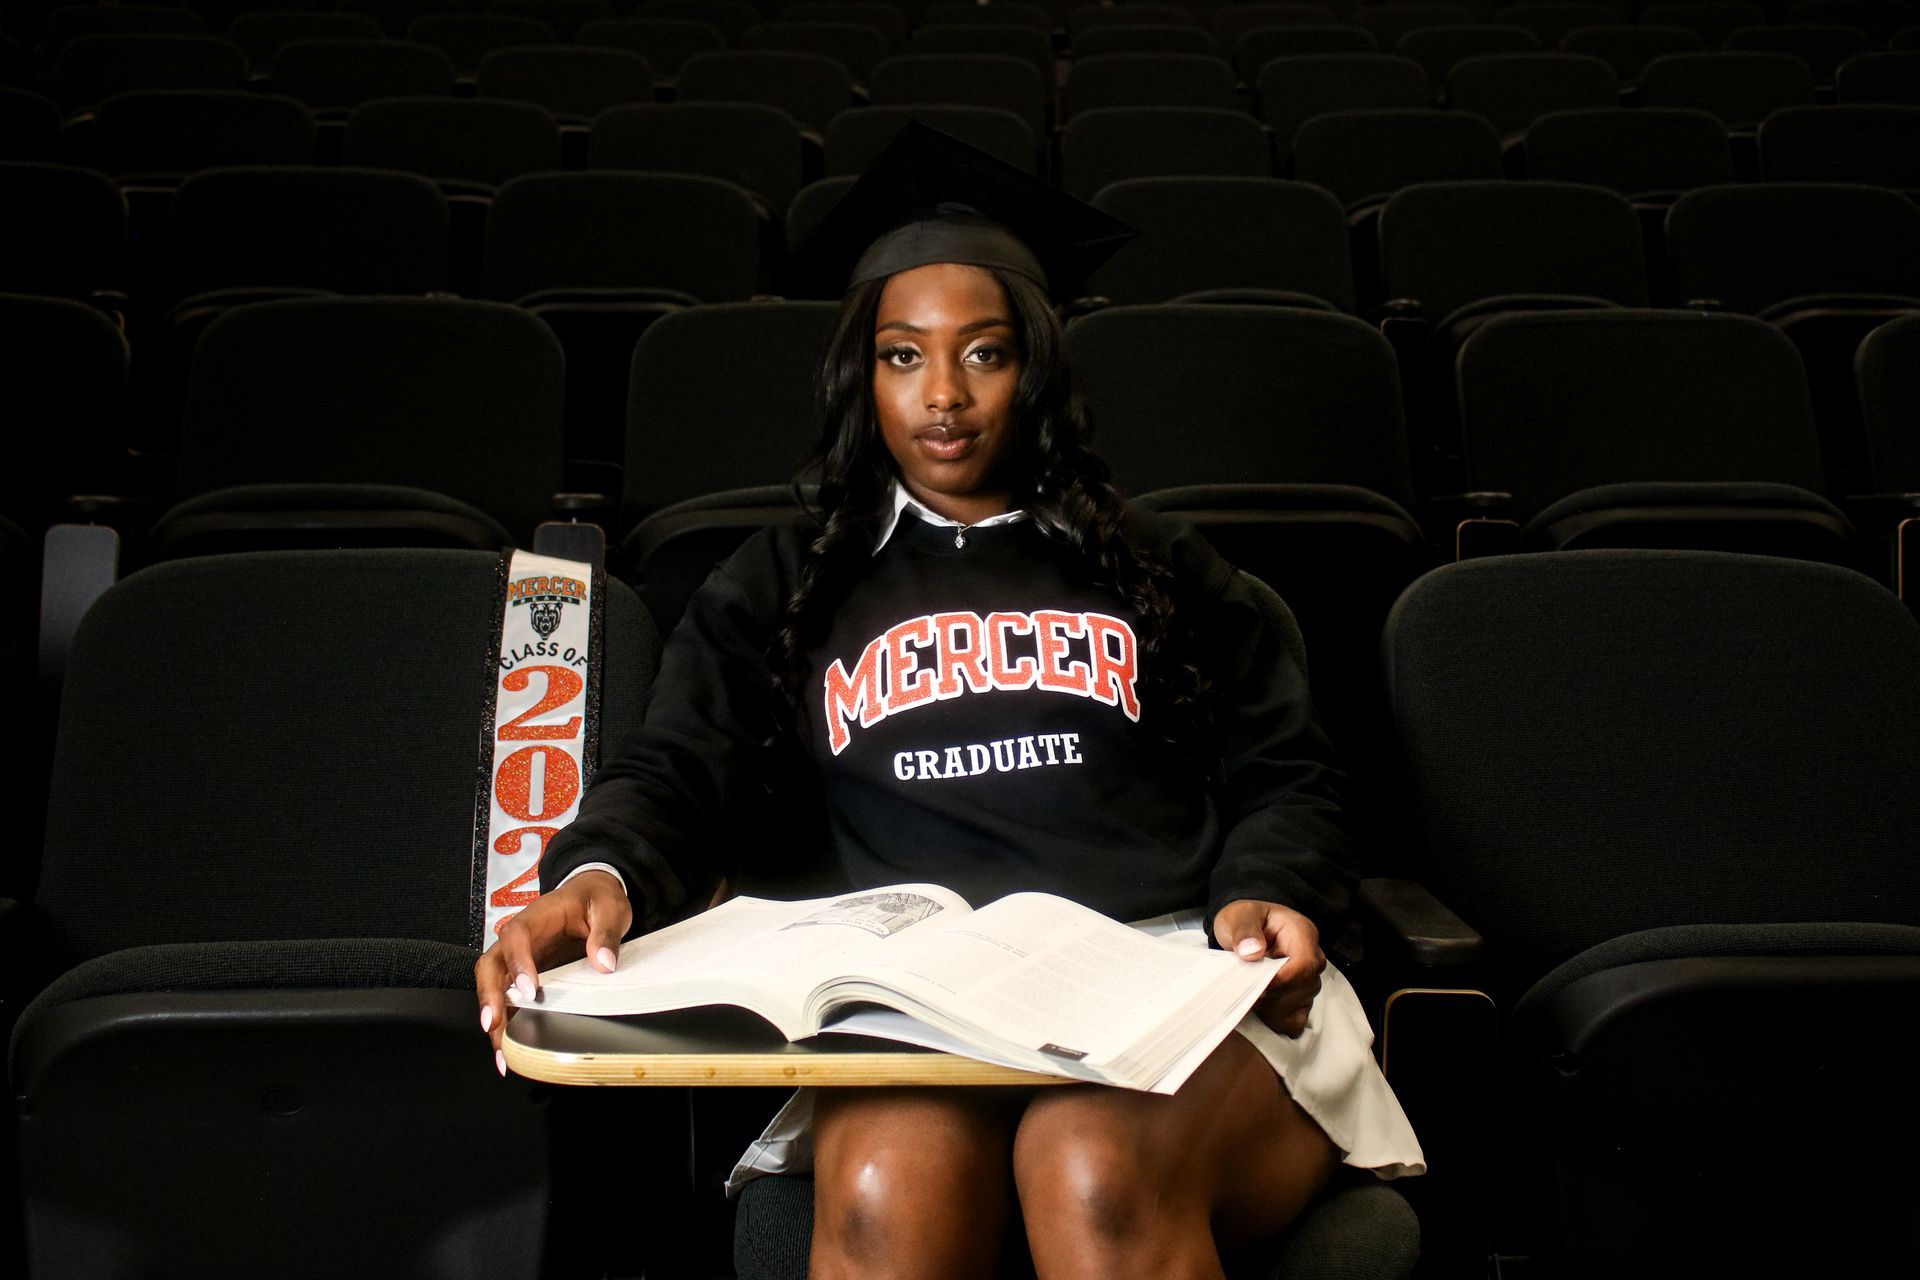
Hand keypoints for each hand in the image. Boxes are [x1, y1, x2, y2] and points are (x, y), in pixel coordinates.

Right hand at [474, 869, 630, 1073]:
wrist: (593, 896)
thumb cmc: (596, 899)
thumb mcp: (610, 908)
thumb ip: (606, 932)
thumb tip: (603, 962)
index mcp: (536, 917)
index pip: (516, 937)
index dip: (518, 963)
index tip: (530, 990)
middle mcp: (519, 940)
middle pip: (491, 966)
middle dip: (490, 997)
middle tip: (494, 1025)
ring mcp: (519, 960)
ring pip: (494, 988)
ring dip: (495, 1019)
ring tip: (503, 1052)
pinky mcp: (525, 977)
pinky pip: (509, 1000)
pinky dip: (507, 1024)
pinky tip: (510, 1049)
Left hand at [1212, 899, 1323, 1038]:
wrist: (1243, 929)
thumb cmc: (1245, 920)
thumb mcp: (1239, 916)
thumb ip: (1245, 931)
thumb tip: (1251, 951)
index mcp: (1302, 933)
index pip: (1305, 963)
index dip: (1282, 980)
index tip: (1257, 988)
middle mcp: (1312, 958)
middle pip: (1304, 988)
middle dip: (1273, 996)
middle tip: (1246, 990)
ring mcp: (1308, 980)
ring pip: (1299, 1005)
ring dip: (1271, 1008)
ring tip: (1249, 995)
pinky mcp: (1300, 997)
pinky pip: (1296, 1019)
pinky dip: (1277, 1020)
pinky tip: (1260, 1010)